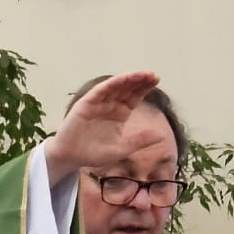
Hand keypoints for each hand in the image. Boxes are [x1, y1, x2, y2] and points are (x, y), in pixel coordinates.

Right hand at [44, 71, 160, 184]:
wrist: (71, 158)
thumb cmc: (94, 154)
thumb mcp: (122, 149)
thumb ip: (140, 141)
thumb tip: (162, 135)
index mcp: (120, 114)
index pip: (134, 96)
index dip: (144, 87)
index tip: (157, 80)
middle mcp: (110, 105)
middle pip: (127, 88)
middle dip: (139, 80)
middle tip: (153, 75)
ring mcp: (98, 103)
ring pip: (115, 86)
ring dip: (128, 79)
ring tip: (142, 75)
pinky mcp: (86, 104)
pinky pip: (100, 91)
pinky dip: (110, 84)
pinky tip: (122, 79)